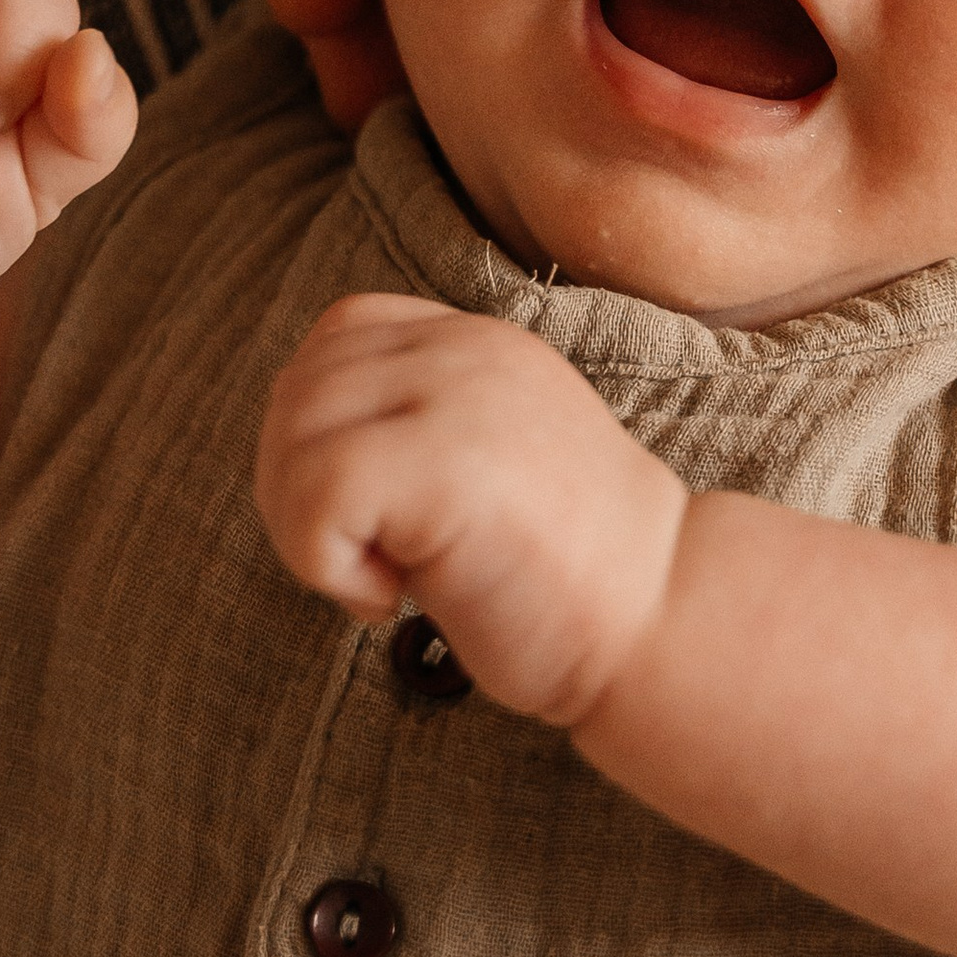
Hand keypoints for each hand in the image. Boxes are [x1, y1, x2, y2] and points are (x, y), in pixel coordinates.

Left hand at [254, 292, 688, 726]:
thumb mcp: (483, 459)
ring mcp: (457, 395)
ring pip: (293, 442)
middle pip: (297, 390)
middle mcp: (464, 348)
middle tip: (367, 563)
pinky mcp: (444, 460)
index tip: (381, 513)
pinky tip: (395, 598)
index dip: (322, 429)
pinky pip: (315, 497)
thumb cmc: (564, 572)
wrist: (662, 619)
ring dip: (308, 533)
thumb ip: (410, 423)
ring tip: (387, 579)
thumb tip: (293, 441)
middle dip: (297, 491)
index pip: (337, 337)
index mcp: (476, 341)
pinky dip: (325, 565)